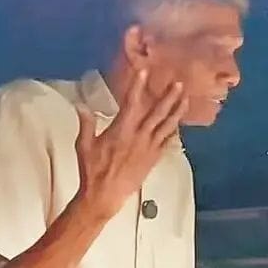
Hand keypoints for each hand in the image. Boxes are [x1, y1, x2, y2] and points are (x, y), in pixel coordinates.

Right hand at [74, 69, 187, 219]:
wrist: (105, 195)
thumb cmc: (92, 170)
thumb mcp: (84, 145)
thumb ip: (86, 124)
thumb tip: (81, 106)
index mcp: (121, 130)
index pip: (131, 103)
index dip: (138, 86)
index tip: (144, 72)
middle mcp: (139, 137)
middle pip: (157, 112)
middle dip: (168, 96)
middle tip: (178, 83)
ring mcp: (149, 148)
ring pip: (167, 126)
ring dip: (177, 111)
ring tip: (186, 99)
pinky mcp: (154, 158)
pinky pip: (167, 141)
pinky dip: (174, 131)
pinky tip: (179, 124)